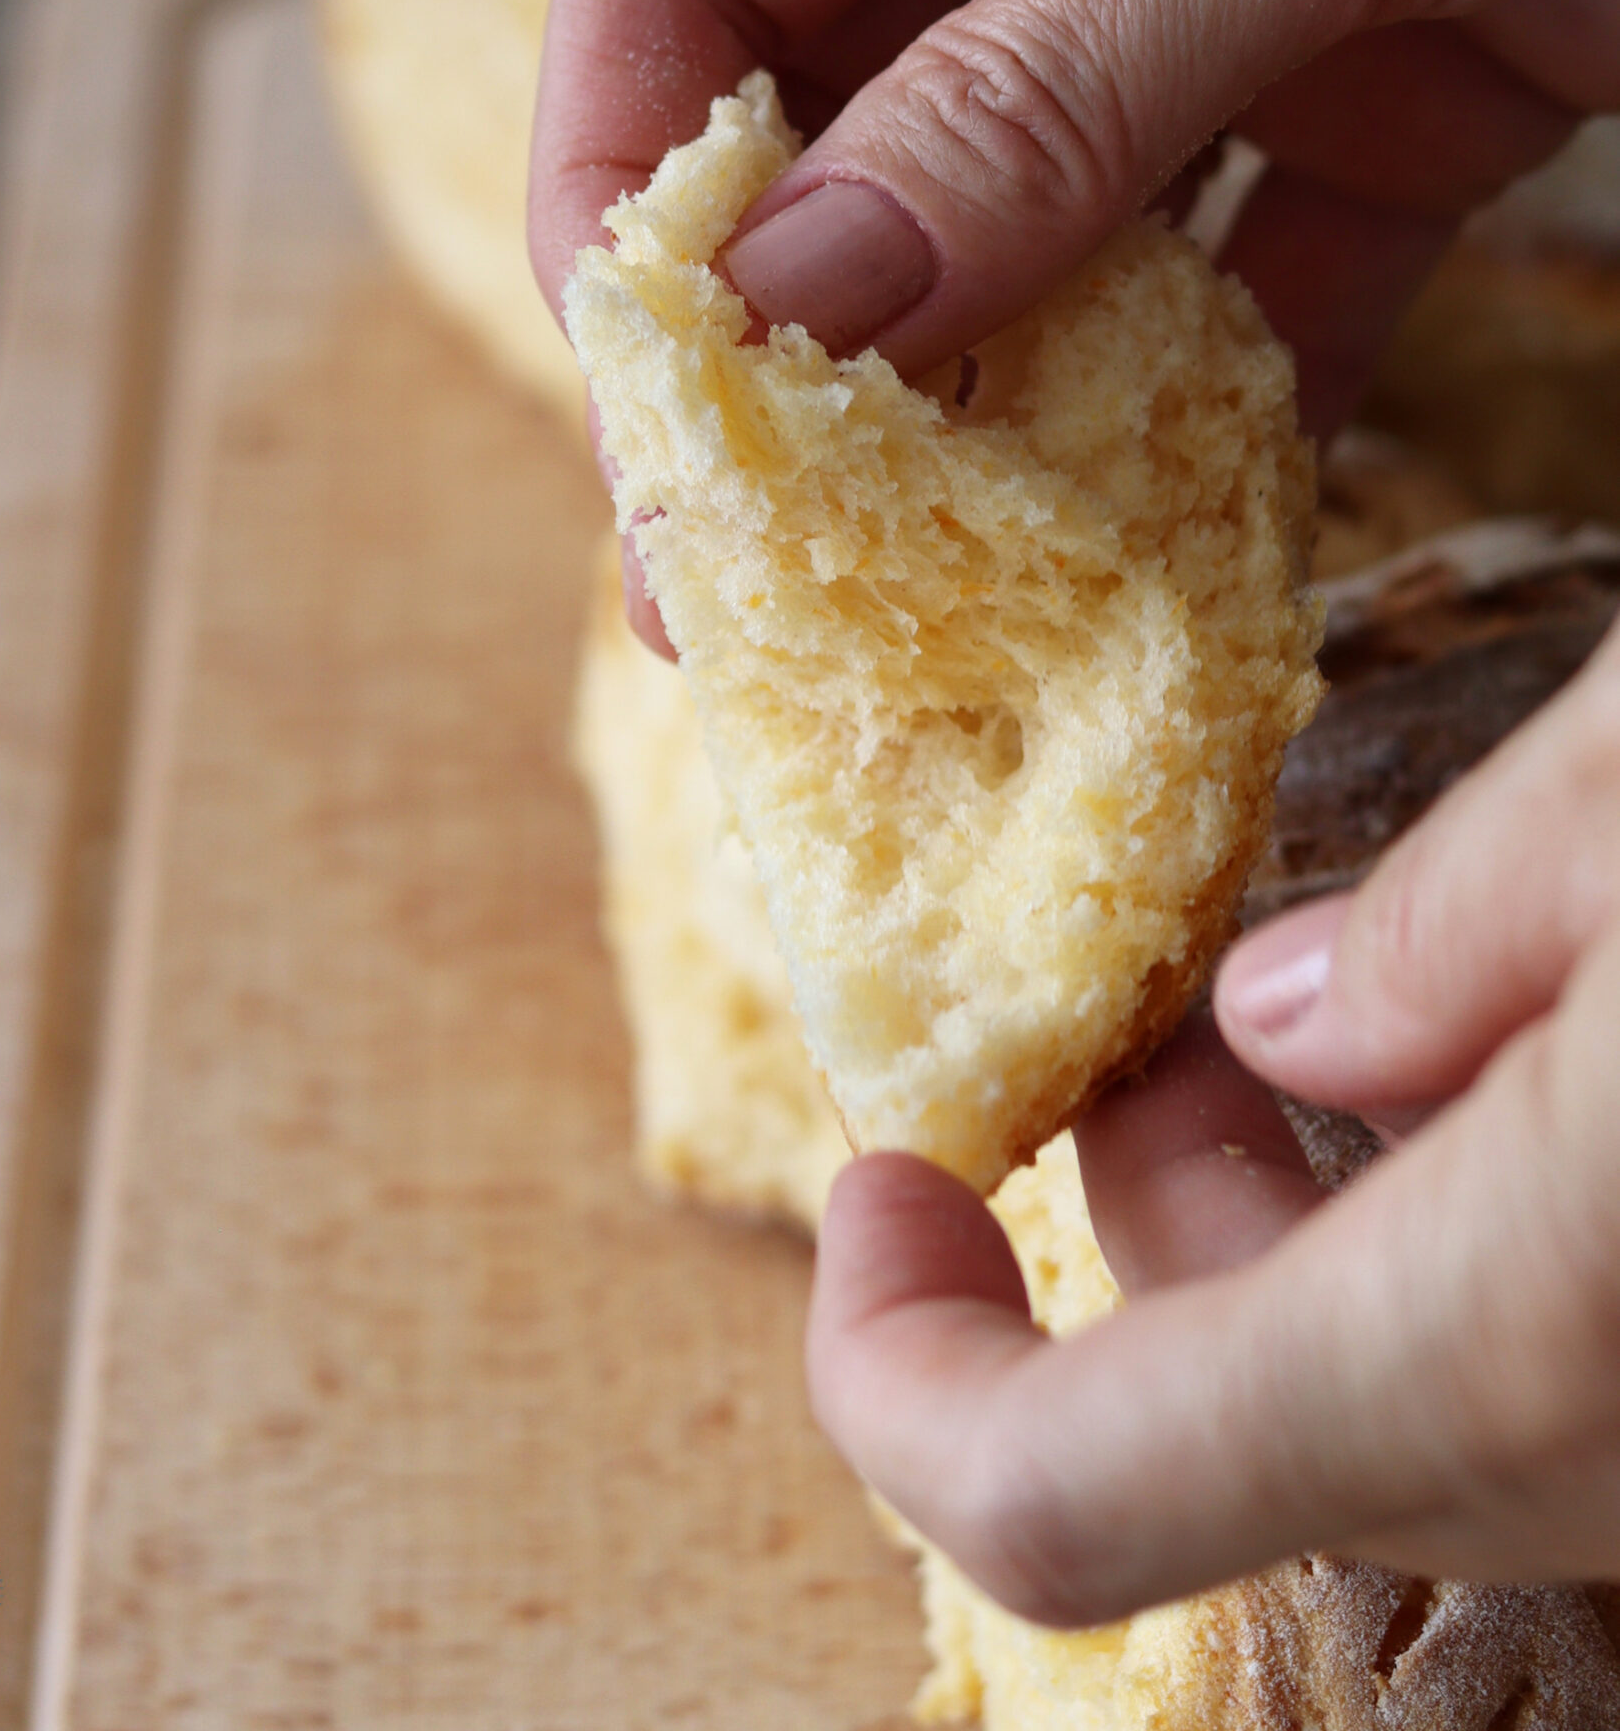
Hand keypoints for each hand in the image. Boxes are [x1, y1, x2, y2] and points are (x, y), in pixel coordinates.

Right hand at [532, 0, 1619, 652]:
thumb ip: (1057, 78)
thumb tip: (800, 301)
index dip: (629, 151)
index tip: (648, 367)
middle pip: (836, 110)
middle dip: (784, 335)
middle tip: (727, 562)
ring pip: (1022, 225)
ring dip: (970, 405)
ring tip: (899, 601)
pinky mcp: (1373, 98)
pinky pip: (1234, 286)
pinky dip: (1196, 418)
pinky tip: (1141, 552)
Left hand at [804, 617, 1619, 1620]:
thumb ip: (1449, 925)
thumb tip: (1291, 1019)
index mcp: (1503, 1325)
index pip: (1060, 1492)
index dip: (893, 1372)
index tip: (870, 1184)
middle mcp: (1595, 1459)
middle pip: (1226, 1435)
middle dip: (1126, 1211)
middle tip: (1130, 1011)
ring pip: (1392, 1408)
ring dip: (1295, 1220)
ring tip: (1313, 990)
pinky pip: (1528, 1374)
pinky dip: (1446, 1245)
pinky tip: (1499, 1050)